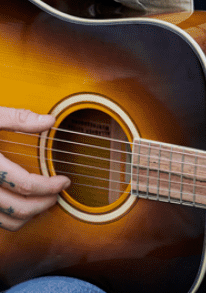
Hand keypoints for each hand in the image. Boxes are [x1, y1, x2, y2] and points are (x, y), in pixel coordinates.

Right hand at [0, 107, 69, 230]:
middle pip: (17, 209)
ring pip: (4, 222)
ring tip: (43, 202)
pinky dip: (9, 218)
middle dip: (44, 204)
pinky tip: (19, 205)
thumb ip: (17, 119)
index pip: (25, 184)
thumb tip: (49, 121)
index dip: (50, 186)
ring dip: (28, 216)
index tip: (65, 181)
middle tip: (58, 194)